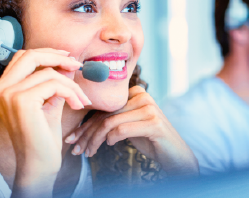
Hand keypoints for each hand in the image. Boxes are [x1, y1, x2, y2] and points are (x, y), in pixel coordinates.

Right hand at [0, 48, 90, 196]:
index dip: (47, 53)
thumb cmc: (43, 135)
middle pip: (30, 55)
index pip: (23, 57)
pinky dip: (71, 92)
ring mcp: (9, 94)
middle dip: (58, 57)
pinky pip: (55, 84)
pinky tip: (78, 105)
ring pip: (48, 72)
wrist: (39, 163)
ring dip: (72, 84)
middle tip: (78, 66)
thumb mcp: (50, 101)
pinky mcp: (22, 101)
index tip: (68, 59)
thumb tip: (69, 61)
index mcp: (3, 88)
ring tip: (82, 99)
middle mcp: (1, 89)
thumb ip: (56, 81)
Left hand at [65, 86, 198, 175]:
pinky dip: (111, 139)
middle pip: (105, 115)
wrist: (176, 154)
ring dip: (95, 140)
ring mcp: (150, 109)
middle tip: (75, 149)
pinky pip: (122, 129)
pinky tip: (109, 146)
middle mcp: (143, 96)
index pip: (104, 108)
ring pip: (110, 123)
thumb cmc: (150, 140)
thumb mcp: (129, 126)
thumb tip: (83, 127)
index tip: (72, 139)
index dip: (85, 124)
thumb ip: (113, 120)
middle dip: (86, 134)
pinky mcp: (154, 123)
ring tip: (88, 153)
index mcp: (136, 93)